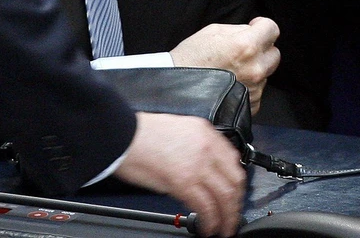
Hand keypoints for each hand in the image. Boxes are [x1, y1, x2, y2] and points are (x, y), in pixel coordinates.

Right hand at [114, 112, 244, 235]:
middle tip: (233, 215)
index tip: (235, 193)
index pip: (233, 160)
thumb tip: (202, 170)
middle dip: (236, 203)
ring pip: (225, 196)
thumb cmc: (142, 134)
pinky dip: (211, 220)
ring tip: (224, 228)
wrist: (122, 136)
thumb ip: (196, 148)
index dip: (237, 182)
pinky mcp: (184, 182)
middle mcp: (206, 147)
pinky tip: (208, 227)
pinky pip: (206, 206)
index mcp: (205, 132)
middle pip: (234, 180)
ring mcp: (197, 165)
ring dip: (227, 216)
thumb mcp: (179, 130)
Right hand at [171, 17, 280, 113]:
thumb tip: (253, 30)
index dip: (263, 26)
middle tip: (244, 51)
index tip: (255, 28)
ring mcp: (254, 88)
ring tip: (232, 71)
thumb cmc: (190, 60)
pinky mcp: (252, 105)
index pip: (272, 29)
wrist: (175, 91)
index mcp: (246, 45)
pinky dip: (249, 88)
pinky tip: (232, 85)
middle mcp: (255, 67)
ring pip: (266, 73)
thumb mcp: (213, 32)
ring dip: (255, 69)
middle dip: (262, 49)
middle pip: (274, 53)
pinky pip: (259, 91)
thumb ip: (239, 30)